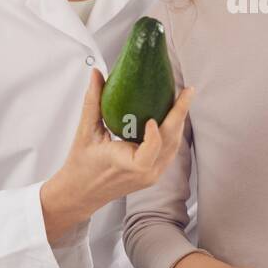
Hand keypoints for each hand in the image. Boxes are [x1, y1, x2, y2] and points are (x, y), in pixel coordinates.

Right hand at [41, 68, 194, 237]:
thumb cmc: (80, 166)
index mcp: (127, 166)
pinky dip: (173, 133)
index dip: (155, 136)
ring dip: (180, 122)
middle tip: (186, 91)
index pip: (149, 152)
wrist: (81, 193)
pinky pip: (169, 151)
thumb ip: (93, 101)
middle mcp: (145, 173)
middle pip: (170, 144)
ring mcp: (152, 176)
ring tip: (183, 99)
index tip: (152, 118)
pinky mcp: (154, 175)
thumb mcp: (85, 132)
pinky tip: (174, 116)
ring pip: (174, 147)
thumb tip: (97, 74)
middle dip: (180, 115)